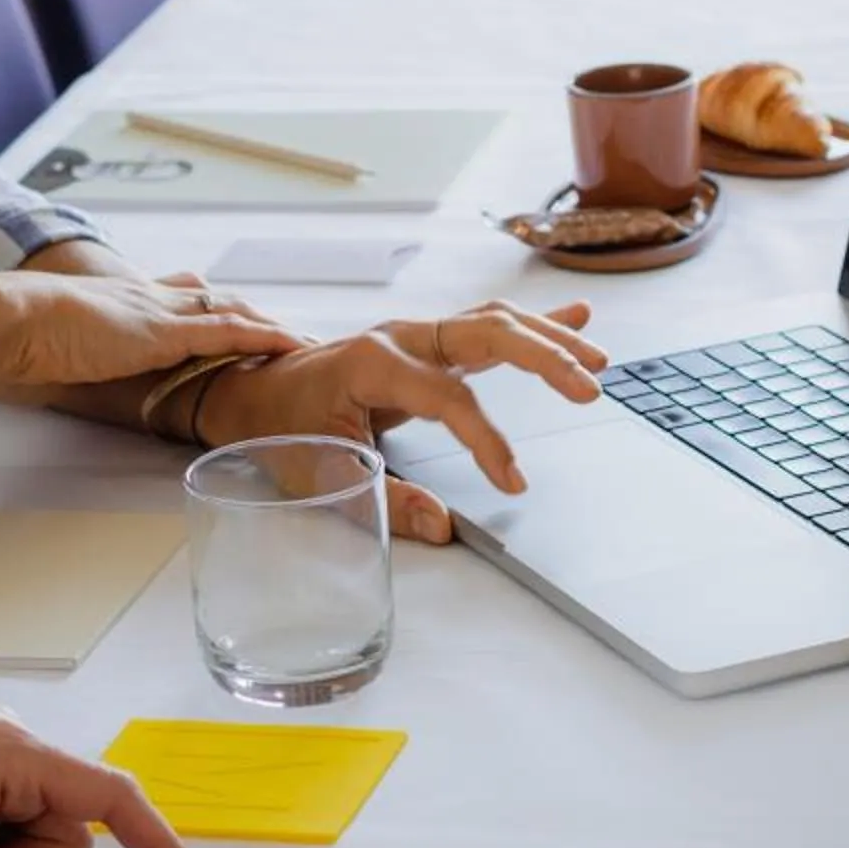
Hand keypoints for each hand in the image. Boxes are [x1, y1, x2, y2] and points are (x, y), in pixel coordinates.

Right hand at [0, 269, 298, 390]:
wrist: (10, 319)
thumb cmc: (20, 334)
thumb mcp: (55, 341)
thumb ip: (71, 349)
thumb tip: (60, 368)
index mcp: (124, 298)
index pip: (181, 297)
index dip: (213, 308)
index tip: (238, 318)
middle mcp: (149, 297)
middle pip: (217, 301)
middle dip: (254, 316)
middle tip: (290, 333)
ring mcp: (161, 312)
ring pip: (234, 313)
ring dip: (272, 327)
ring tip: (307, 343)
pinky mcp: (166, 332)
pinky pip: (230, 332)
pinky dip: (265, 337)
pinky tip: (293, 345)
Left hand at [193, 300, 608, 539]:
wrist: (252, 390)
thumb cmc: (282, 427)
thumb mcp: (321, 475)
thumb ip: (383, 501)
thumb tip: (441, 526)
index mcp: (372, 363)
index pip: (448, 396)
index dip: (486, 439)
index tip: (513, 482)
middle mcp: (401, 337)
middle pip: (486, 332)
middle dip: (542, 357)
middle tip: (588, 389)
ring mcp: (416, 335)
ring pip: (493, 323)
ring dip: (547, 338)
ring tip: (596, 360)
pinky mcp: (427, 345)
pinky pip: (486, 327)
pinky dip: (532, 326)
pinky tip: (575, 321)